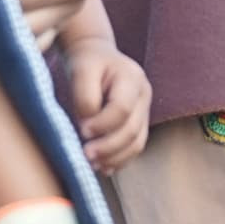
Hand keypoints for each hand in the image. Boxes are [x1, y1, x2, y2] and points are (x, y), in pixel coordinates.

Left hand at [58, 38, 151, 171]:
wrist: (96, 56)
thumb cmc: (86, 63)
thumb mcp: (80, 71)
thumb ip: (85, 97)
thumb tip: (88, 128)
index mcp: (132, 77)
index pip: (122, 109)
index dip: (102, 124)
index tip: (82, 130)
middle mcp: (144, 94)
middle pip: (132, 130)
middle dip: (108, 146)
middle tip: (85, 155)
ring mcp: (144, 110)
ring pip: (137, 143)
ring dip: (115, 158)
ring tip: (92, 164)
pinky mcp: (139, 123)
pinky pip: (134, 147)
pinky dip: (120, 160)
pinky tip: (104, 167)